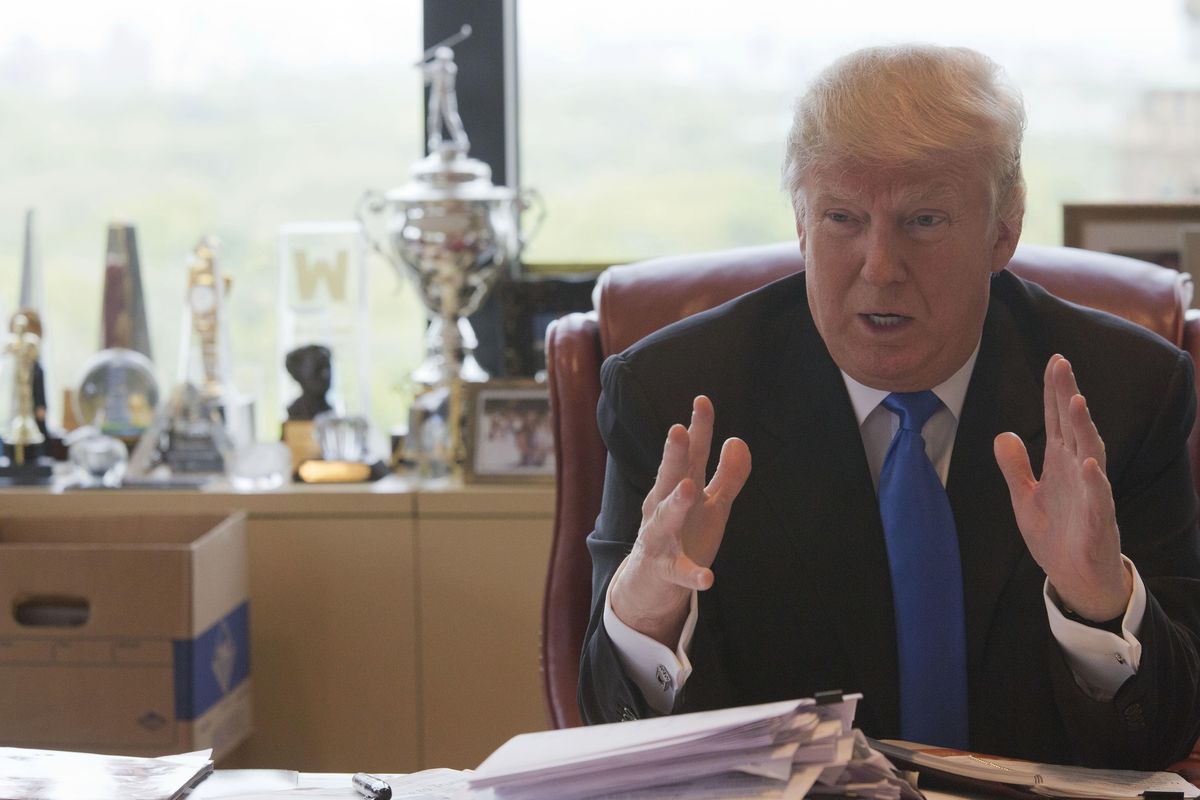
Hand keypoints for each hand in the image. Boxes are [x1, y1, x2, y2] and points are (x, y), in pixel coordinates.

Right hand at [609, 395, 751, 645]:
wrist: (654, 579)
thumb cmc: (686, 532)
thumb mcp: (713, 503)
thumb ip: (728, 474)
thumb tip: (738, 440)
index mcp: (679, 487)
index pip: (691, 454)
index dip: (698, 428)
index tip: (703, 400)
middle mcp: (664, 506)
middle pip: (669, 476)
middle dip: (674, 455)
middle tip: (679, 431)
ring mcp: (662, 537)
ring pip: (666, 518)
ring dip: (677, 503)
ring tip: (690, 488)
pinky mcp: (667, 569)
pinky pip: (681, 572)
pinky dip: (693, 575)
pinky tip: (708, 578)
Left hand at [994, 355, 1131, 620]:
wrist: (1077, 579)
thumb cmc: (1057, 535)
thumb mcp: (1025, 498)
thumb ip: (1015, 467)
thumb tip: (1003, 434)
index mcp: (1060, 464)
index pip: (1056, 421)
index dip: (1054, 392)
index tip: (1054, 360)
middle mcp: (1078, 473)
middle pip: (1074, 428)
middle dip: (1067, 396)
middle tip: (1061, 364)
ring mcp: (1090, 496)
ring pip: (1090, 455)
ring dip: (1084, 429)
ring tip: (1076, 401)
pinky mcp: (1097, 523)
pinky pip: (1098, 500)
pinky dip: (1094, 481)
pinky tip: (1088, 463)